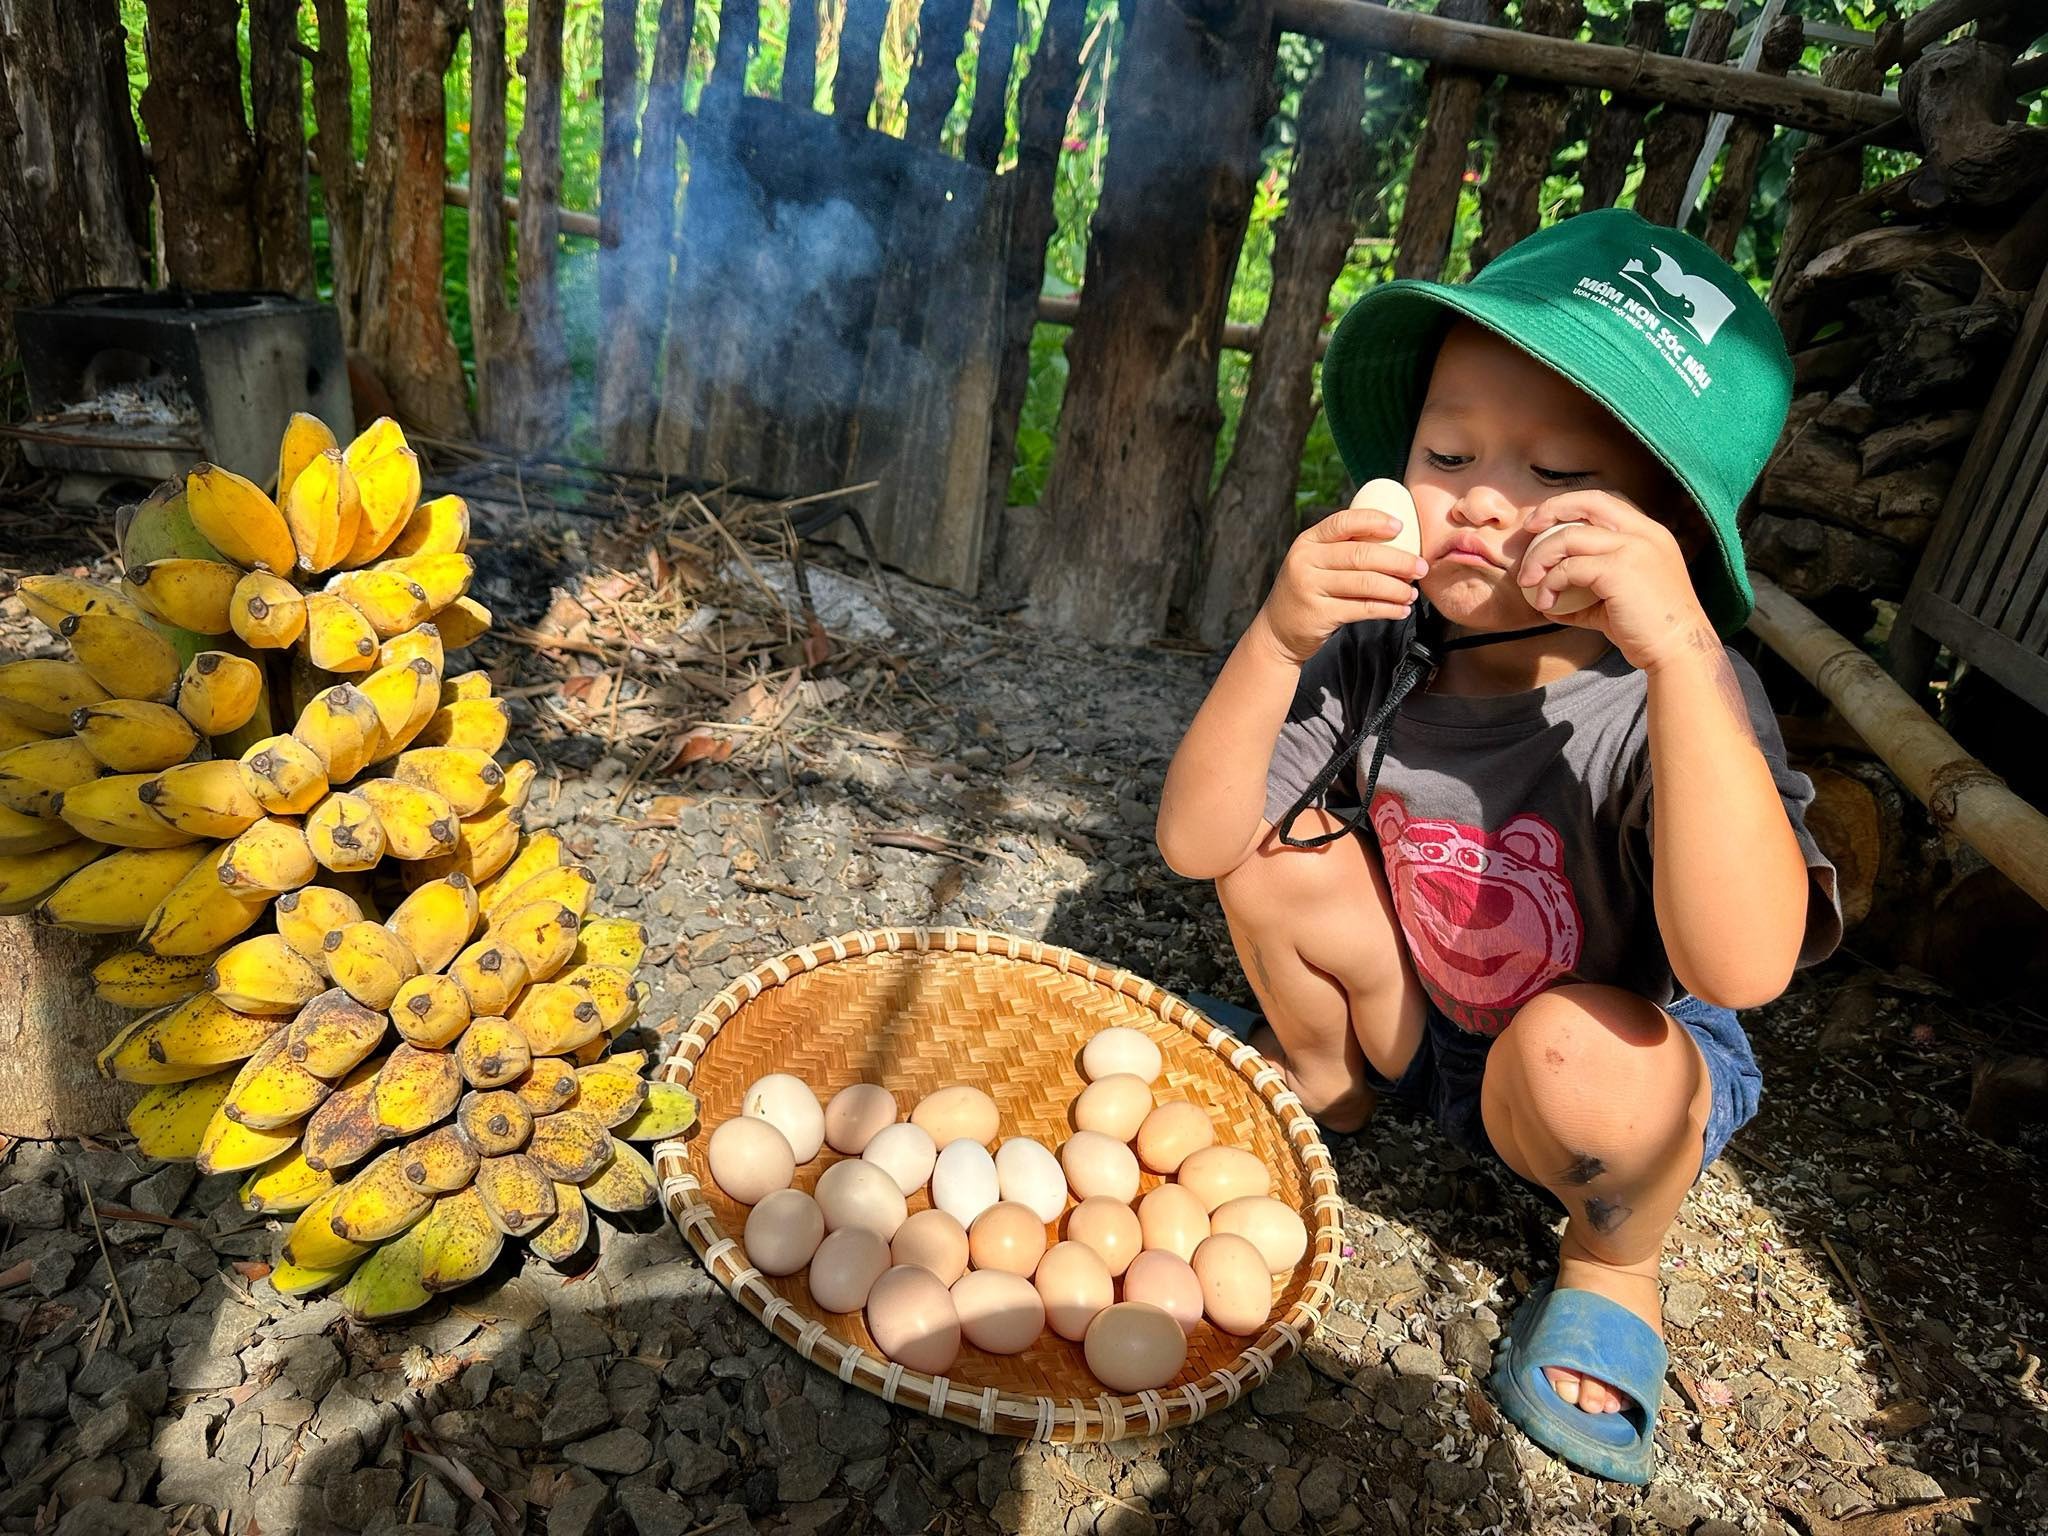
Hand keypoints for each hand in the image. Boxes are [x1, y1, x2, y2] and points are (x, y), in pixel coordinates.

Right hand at [1255, 506, 1428, 665]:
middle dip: (1398, 560)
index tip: (1400, 526)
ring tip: (1411, 592)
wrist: (1277, 631)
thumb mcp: (1314, 562)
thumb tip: (1395, 537)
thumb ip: (1342, 549)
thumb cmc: (1308, 591)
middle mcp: (1306, 561)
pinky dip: (1387, 609)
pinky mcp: (1319, 614)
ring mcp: (1310, 588)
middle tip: (1420, 567)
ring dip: (1396, 588)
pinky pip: (1362, 608)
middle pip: (1361, 555)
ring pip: (1365, 583)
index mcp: (1308, 541)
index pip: (1343, 522)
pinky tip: (1400, 609)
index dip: (1373, 521)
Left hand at [1516, 491, 1714, 671]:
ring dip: (1539, 558)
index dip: (1569, 505)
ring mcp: (1633, 549)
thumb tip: (1550, 600)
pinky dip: (1549, 584)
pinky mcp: (1619, 570)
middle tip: (1527, 531)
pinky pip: (1569, 569)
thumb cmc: (1649, 629)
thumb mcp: (1618, 599)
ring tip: (1528, 582)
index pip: (1603, 502)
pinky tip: (1546, 604)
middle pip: (1587, 502)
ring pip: (1569, 537)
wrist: (1678, 650)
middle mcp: (1644, 533)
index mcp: (1649, 533)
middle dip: (1551, 510)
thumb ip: (1587, 592)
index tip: (1542, 523)